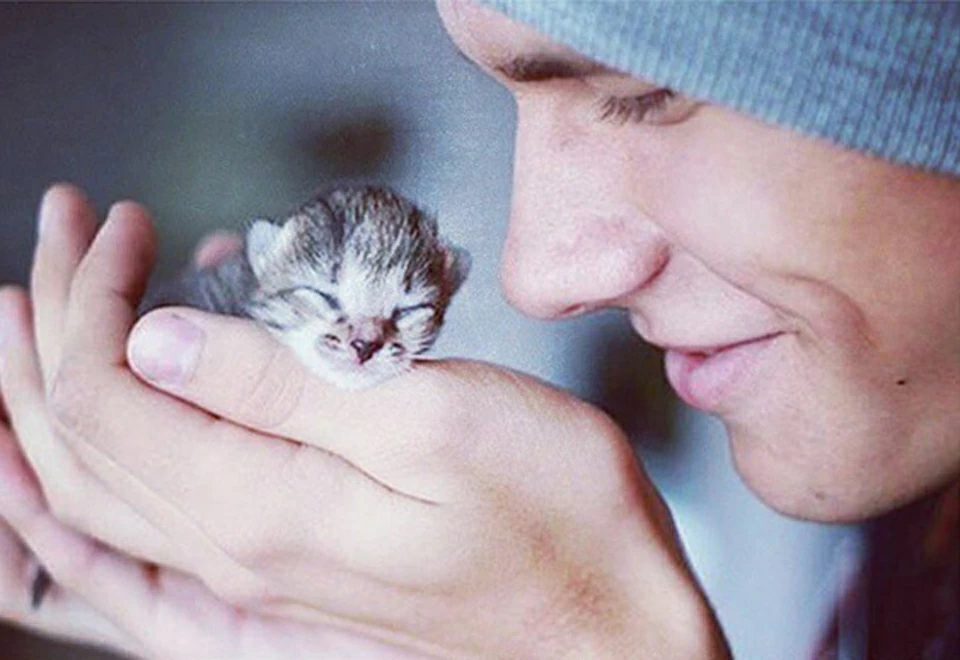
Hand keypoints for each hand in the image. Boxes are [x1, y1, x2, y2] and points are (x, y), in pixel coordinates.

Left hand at [1, 184, 727, 657]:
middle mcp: (233, 552)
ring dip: (49, 392)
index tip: (123, 228)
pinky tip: (67, 467)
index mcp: (259, 505)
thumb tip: (161, 340)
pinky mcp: (280, 576)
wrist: (604, 622)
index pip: (110, 390)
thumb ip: (287, 384)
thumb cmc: (552, 516)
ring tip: (36, 316)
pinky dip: (82, 487)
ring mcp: (250, 575)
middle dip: (56, 320)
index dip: (95, 295)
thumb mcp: (437, 418)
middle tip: (65, 237)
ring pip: (93, 489)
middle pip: (82, 436)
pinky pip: (134, 545)